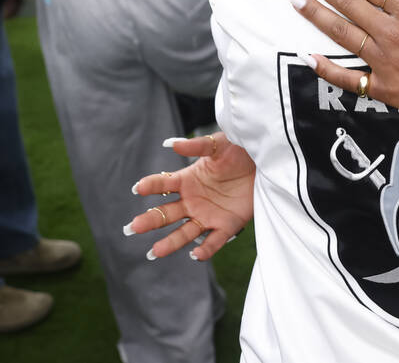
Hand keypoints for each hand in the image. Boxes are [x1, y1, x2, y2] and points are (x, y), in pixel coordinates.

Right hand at [127, 132, 254, 260]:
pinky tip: (195, 254)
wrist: (265, 163)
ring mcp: (208, 215)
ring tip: (155, 251)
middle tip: (134, 227)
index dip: (151, 185)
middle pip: (167, 213)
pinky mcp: (227, 225)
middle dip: (151, 220)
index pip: (164, 184)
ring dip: (170, 242)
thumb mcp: (220, 144)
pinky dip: (205, 249)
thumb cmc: (239, 151)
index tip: (138, 188)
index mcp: (188, 180)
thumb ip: (198, 146)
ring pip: (185, 232)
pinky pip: (214, 241)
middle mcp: (193, 201)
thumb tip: (172, 144)